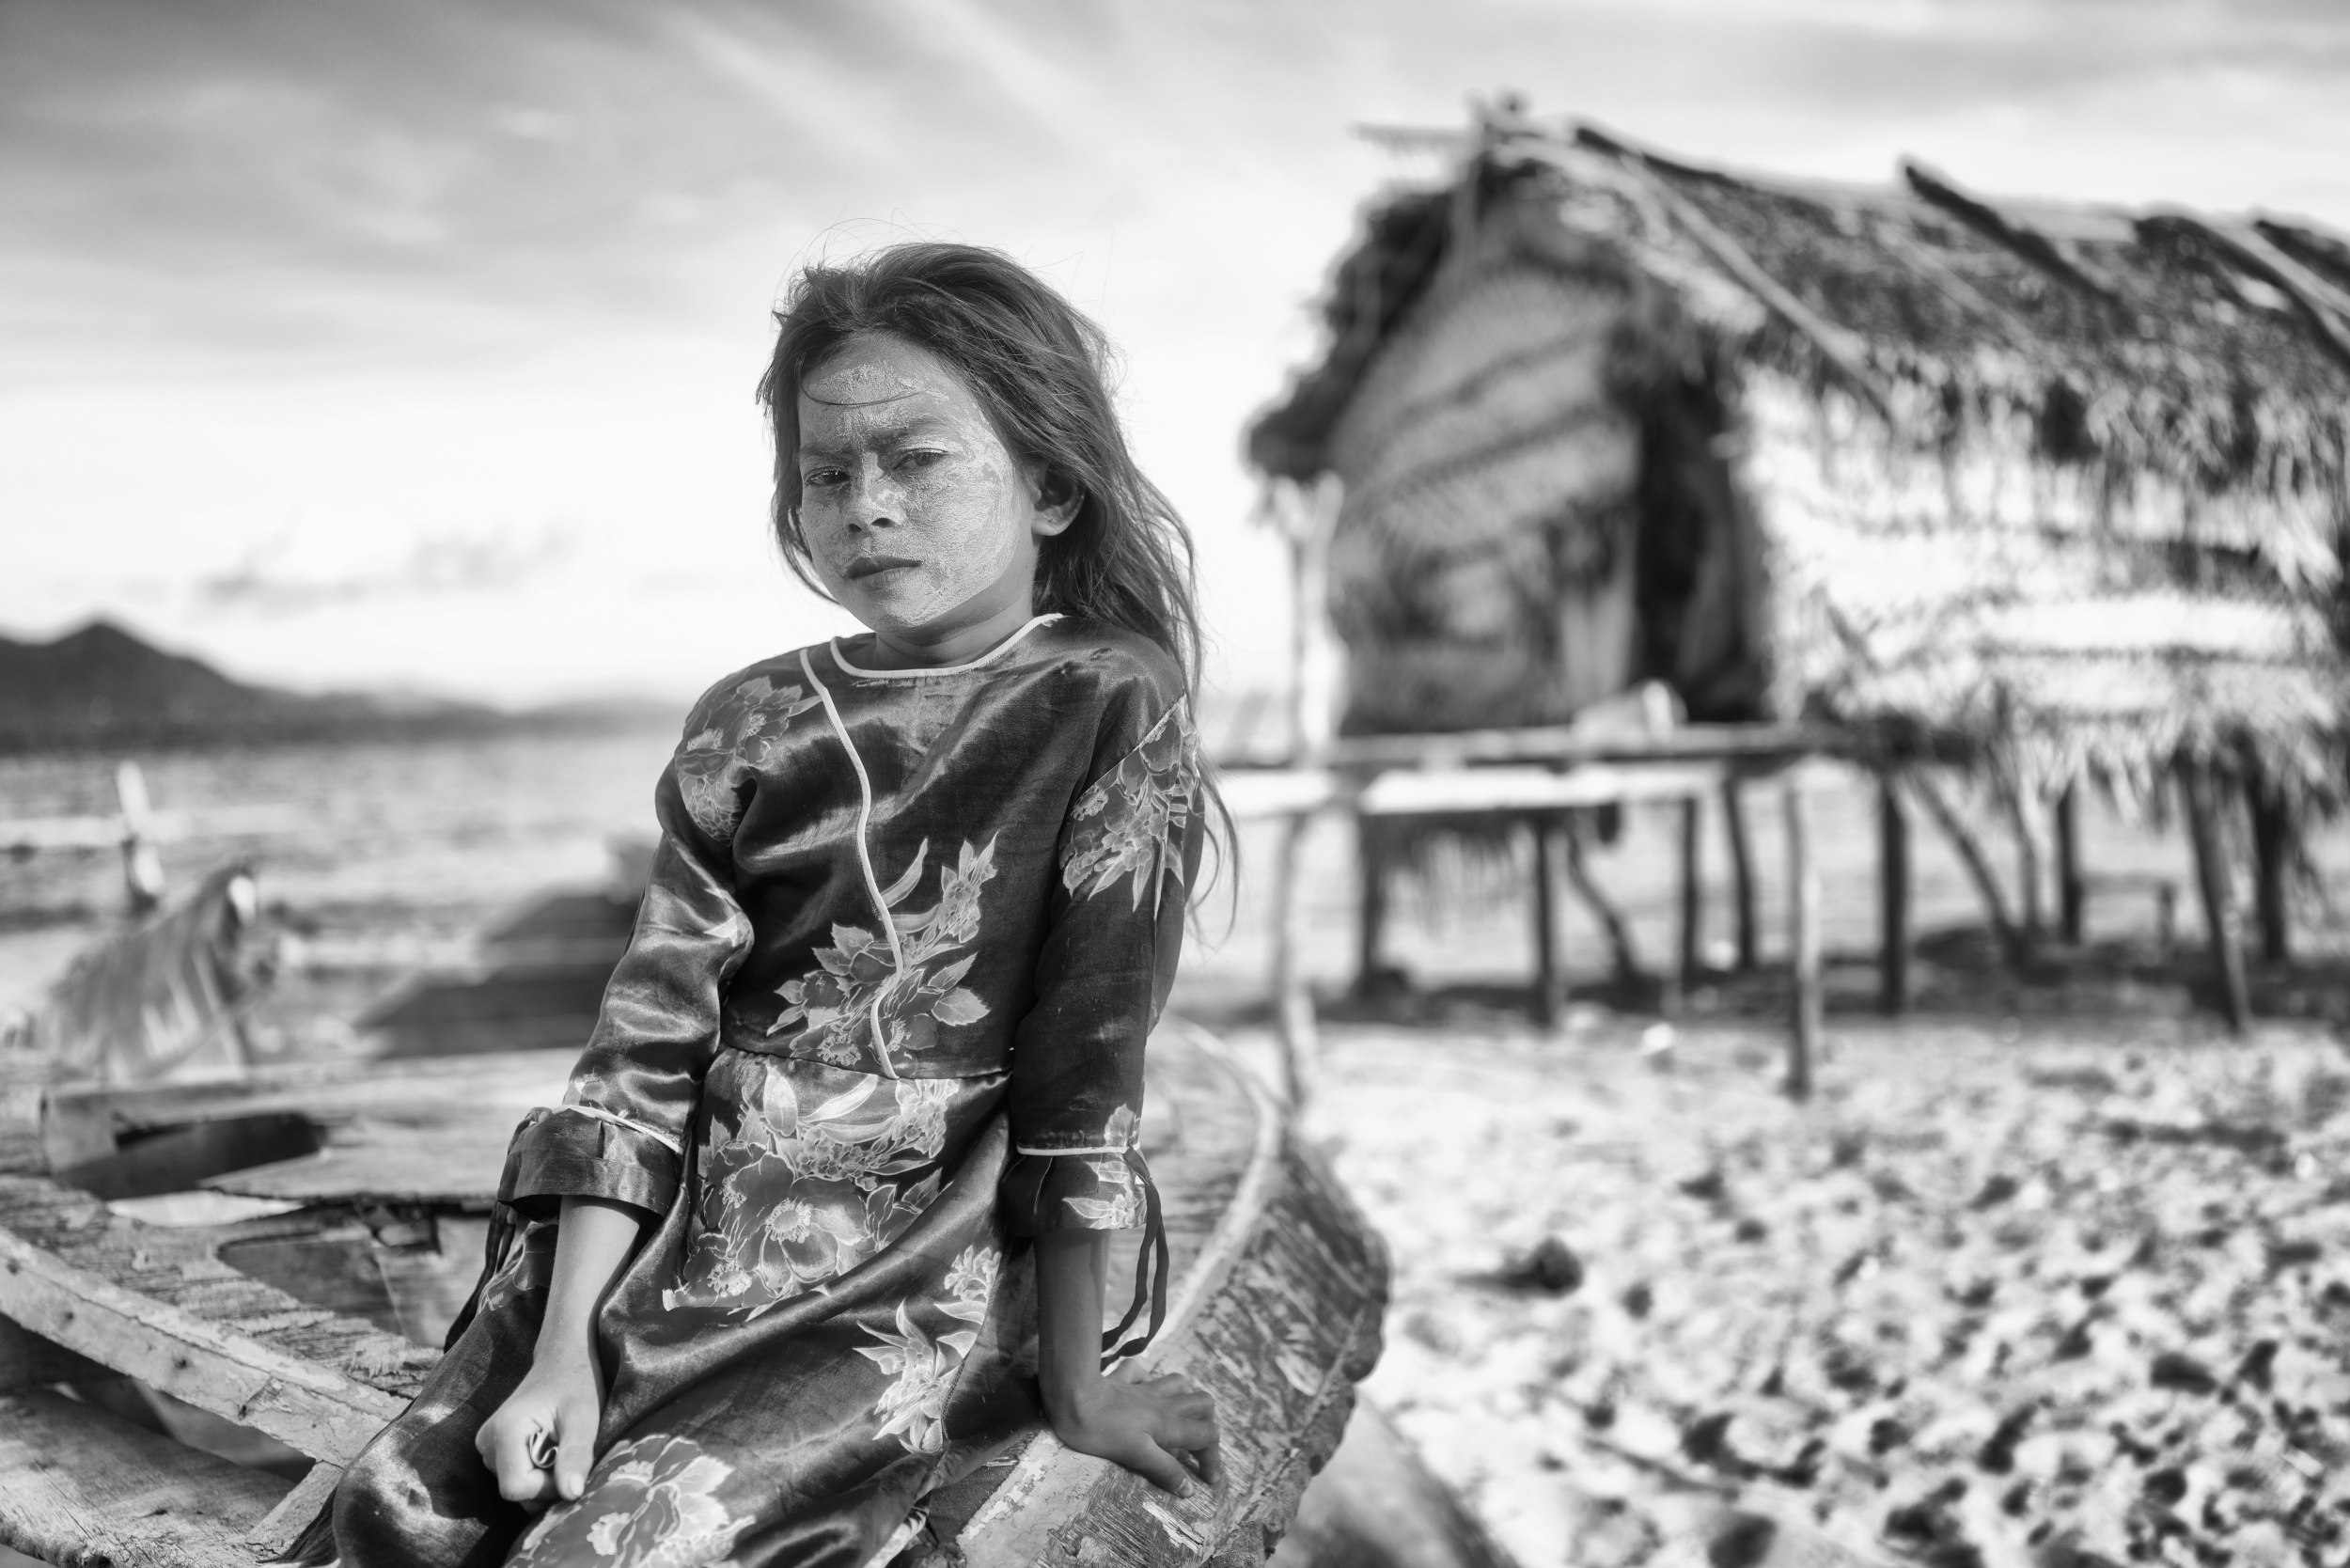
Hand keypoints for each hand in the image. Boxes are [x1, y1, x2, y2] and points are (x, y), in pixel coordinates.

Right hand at [475, 1350, 602, 1508]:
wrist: (562, 1361)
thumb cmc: (576, 1384)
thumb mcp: (584, 1417)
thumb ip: (576, 1454)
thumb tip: (572, 1495)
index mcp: (504, 1431)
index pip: (516, 1488)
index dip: (547, 1487)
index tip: (570, 1465)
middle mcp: (487, 1442)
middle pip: (515, 1491)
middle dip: (547, 1485)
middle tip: (568, 1455)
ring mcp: (487, 1446)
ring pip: (516, 1486)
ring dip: (544, 1480)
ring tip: (560, 1449)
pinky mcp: (494, 1449)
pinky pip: (515, 1476)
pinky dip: (537, 1474)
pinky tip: (551, 1452)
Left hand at [1047, 1366, 1222, 1498]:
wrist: (1072, 1395)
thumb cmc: (1101, 1430)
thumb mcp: (1136, 1456)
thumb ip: (1165, 1469)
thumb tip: (1190, 1488)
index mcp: (1168, 1423)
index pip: (1207, 1436)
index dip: (1212, 1459)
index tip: (1207, 1480)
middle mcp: (1162, 1403)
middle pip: (1203, 1404)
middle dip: (1207, 1423)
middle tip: (1196, 1445)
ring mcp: (1142, 1388)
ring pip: (1179, 1383)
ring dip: (1185, 1397)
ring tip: (1178, 1416)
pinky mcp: (1122, 1380)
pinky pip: (1141, 1372)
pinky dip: (1147, 1380)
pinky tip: (1142, 1390)